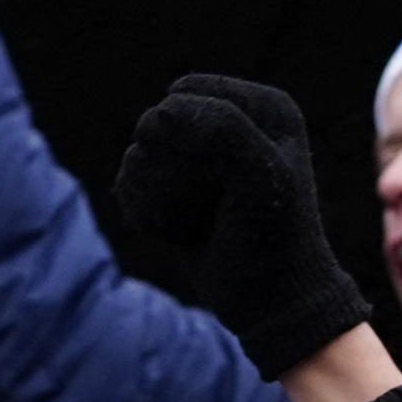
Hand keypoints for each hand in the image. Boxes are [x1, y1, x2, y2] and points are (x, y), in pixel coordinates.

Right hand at [114, 76, 385, 383]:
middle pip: (154, 124)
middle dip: (172, 171)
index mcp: (263, 106)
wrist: (272, 307)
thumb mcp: (260, 176)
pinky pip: (128, 183)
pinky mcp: (174, 185)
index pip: (185, 94)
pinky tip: (183, 233)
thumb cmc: (272, 241)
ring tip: (201, 222)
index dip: (191, 139)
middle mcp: (231, 121)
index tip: (229, 183)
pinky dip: (147, 214)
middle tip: (215, 207)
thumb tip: (157, 115)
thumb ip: (218, 126)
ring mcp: (198, 154)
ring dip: (158, 197)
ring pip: (136, 156)